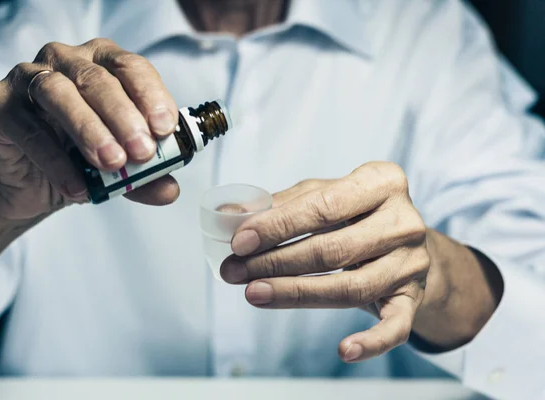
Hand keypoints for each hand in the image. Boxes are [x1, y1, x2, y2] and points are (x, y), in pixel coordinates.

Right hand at [0, 38, 179, 221]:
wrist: (33, 185)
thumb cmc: (82, 160)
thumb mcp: (121, 169)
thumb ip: (145, 176)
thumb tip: (170, 191)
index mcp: (102, 62)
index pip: (131, 67)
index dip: (150, 95)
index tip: (165, 128)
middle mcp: (64, 60)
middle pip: (95, 79)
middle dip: (122, 116)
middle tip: (141, 152)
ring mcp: (27, 77)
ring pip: (59, 93)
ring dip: (89, 129)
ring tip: (112, 163)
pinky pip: (27, 129)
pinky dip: (55, 160)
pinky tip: (76, 187)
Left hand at [220, 162, 431, 361]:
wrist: (403, 240)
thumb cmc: (355, 212)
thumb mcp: (324, 194)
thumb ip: (280, 204)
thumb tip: (230, 215)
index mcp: (381, 182)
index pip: (324, 206)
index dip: (278, 226)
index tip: (240, 241)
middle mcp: (404, 221)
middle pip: (333, 250)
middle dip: (276, 262)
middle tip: (235, 271)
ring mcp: (412, 262)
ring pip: (350, 288)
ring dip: (295, 294)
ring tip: (254, 294)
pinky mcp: (413, 298)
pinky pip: (396, 326)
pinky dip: (372, 342)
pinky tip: (344, 351)